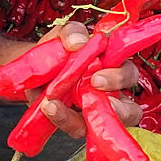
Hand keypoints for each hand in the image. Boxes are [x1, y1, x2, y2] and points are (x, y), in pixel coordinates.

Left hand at [30, 20, 141, 136]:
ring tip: (65, 106)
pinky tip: (49, 108)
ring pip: (107, 125)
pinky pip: (79, 128)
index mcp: (113, 67)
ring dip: (91, 117)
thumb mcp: (61, 35)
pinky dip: (64, 120)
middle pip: (130, 107)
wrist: (30, 70)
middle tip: (93, 87)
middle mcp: (111, 92)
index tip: (98, 76)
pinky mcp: (78, 124)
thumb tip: (79, 41)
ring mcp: (96, 111)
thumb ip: (71, 32)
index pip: (128, 73)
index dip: (120, 76)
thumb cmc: (56, 52)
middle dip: (117, 105)